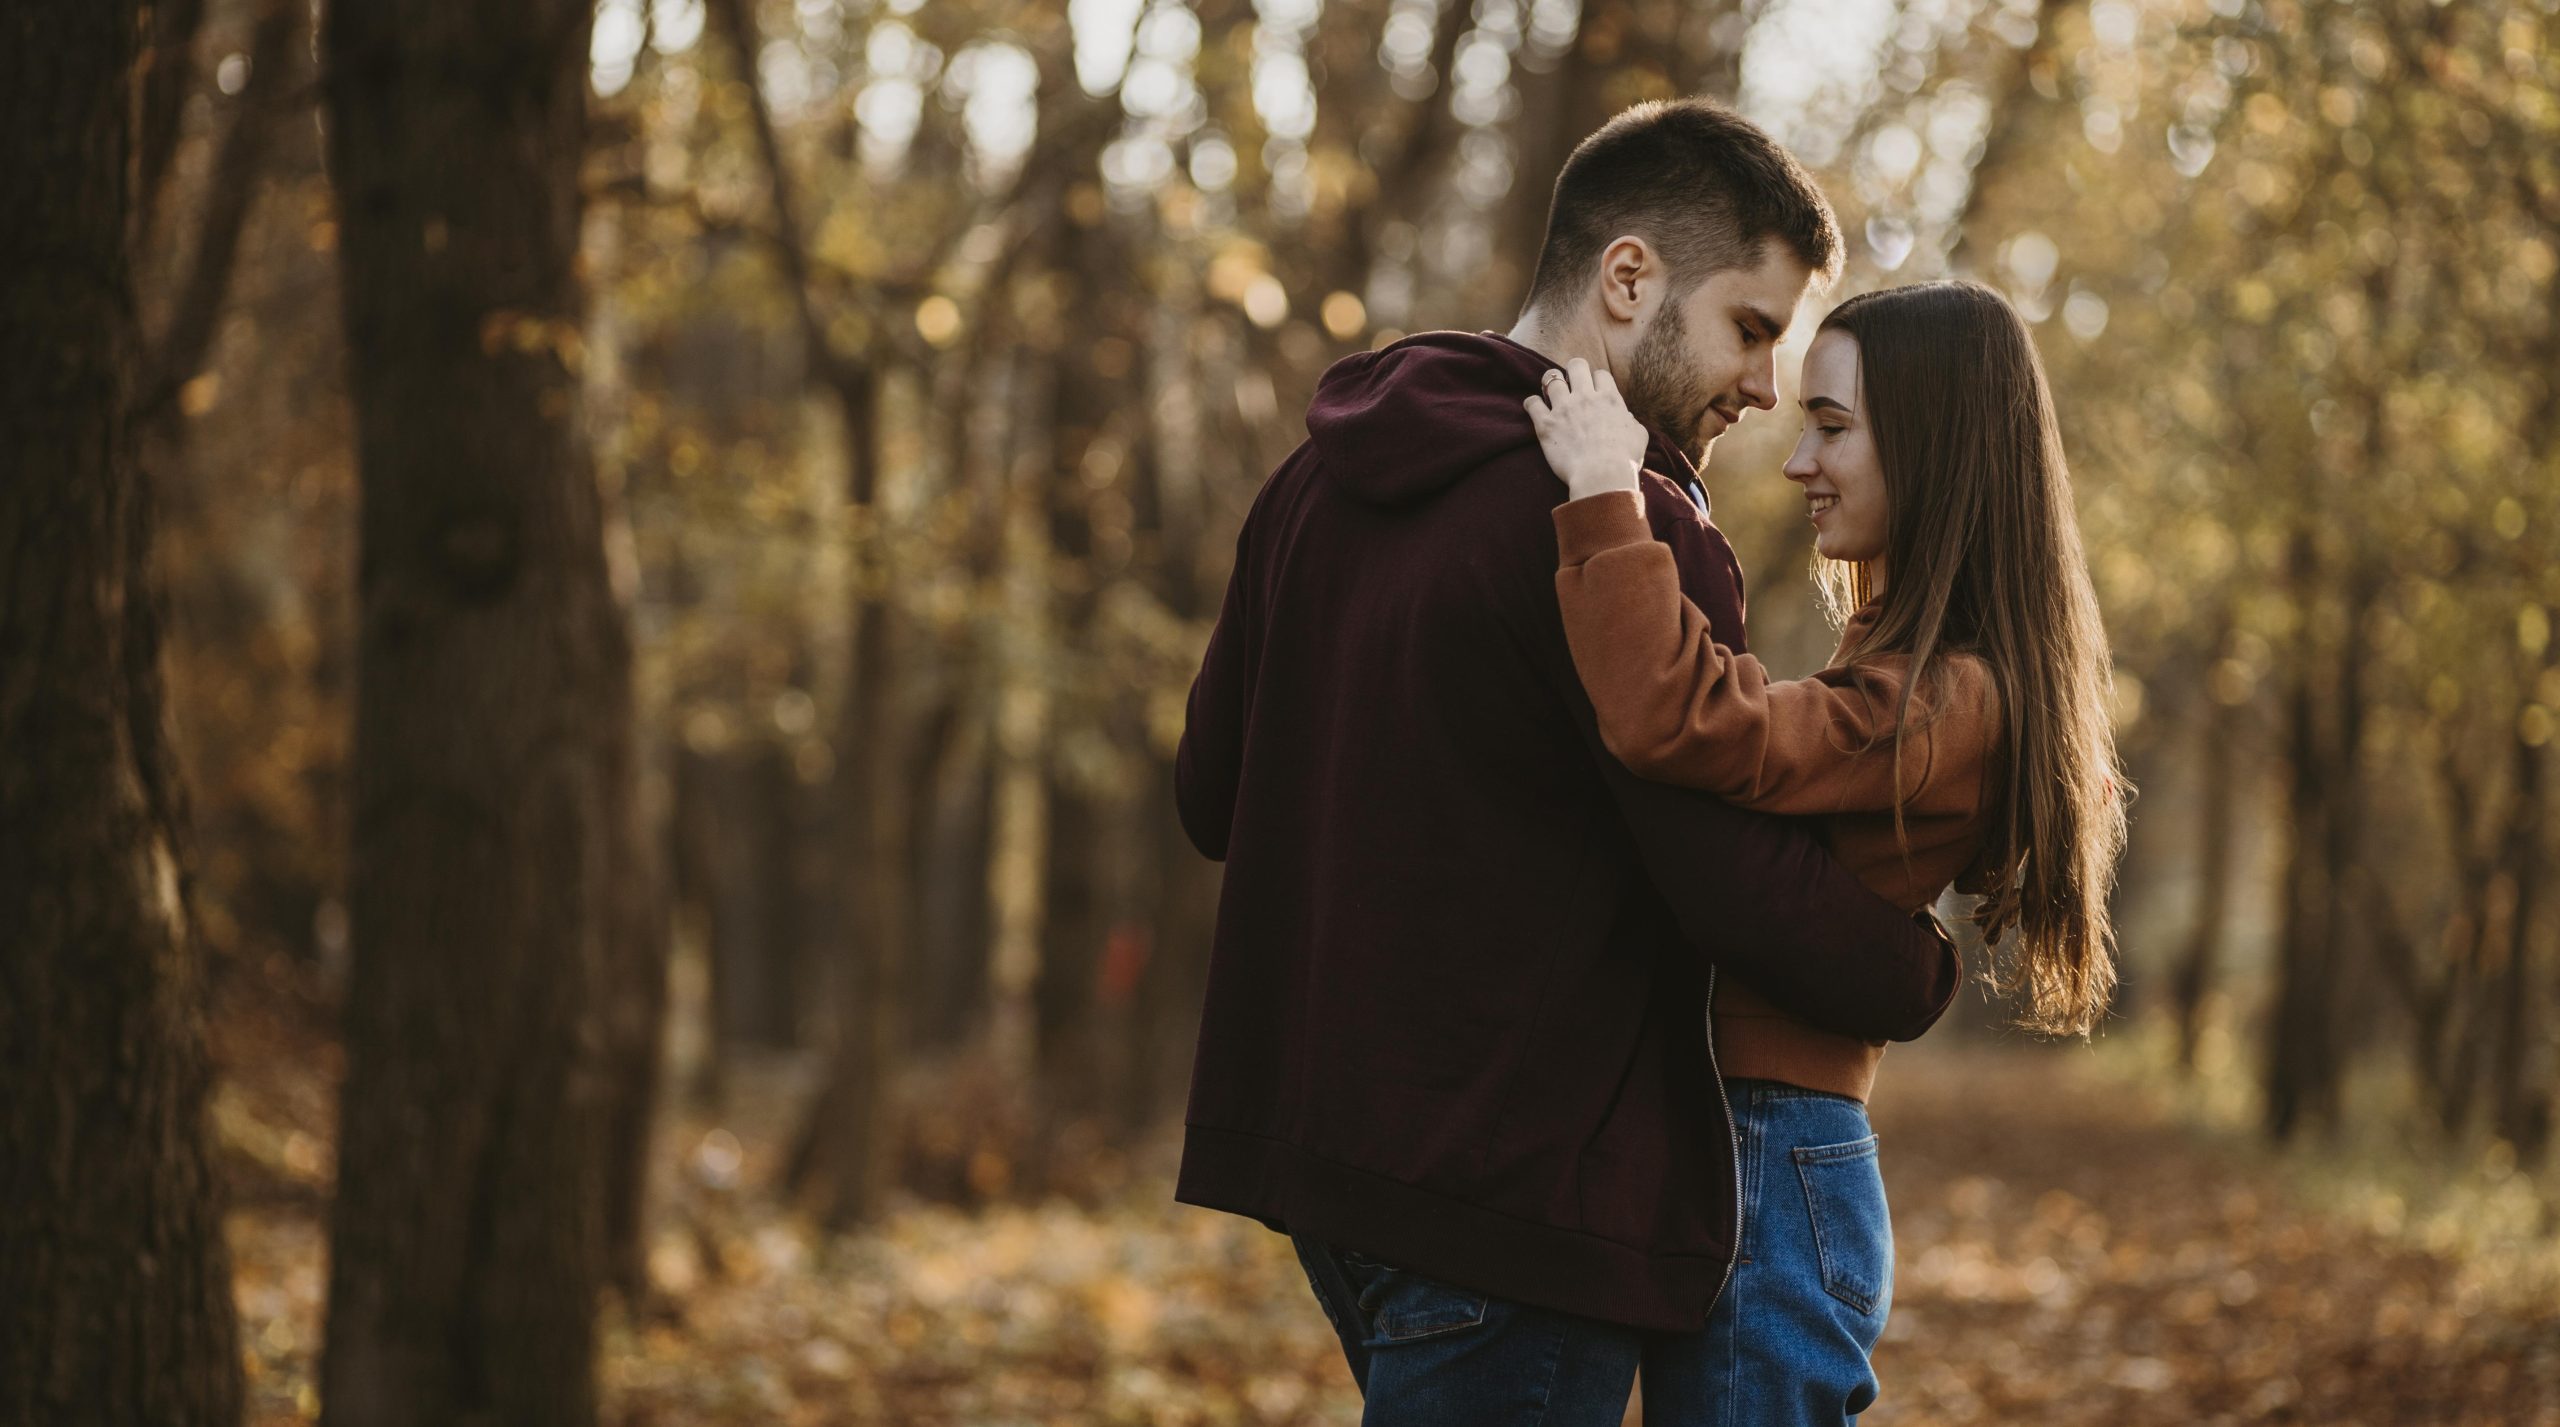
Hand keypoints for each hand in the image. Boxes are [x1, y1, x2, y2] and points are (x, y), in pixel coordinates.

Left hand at [1524, 358, 1646, 501]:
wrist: (1602, 475)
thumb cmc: (1624, 460)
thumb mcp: (1638, 436)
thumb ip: (1632, 422)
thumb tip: (1626, 417)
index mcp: (1609, 398)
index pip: (1600, 374)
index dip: (1596, 380)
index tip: (1594, 390)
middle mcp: (1585, 397)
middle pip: (1576, 365)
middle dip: (1573, 370)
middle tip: (1571, 382)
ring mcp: (1564, 409)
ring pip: (1551, 378)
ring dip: (1549, 382)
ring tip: (1549, 391)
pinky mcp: (1546, 425)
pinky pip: (1532, 403)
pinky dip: (1532, 404)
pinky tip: (1534, 408)